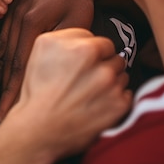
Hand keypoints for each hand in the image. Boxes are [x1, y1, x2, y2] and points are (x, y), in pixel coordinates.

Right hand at [0, 0, 109, 121]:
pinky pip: (2, 36)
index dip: (13, 90)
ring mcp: (13, 13)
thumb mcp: (77, 24)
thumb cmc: (81, 1)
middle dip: (4, 87)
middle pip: (8, 59)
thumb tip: (54, 73)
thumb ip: (62, 48)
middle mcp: (17, 18)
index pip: (20, 64)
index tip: (8, 110)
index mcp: (33, 23)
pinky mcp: (13, 10)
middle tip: (1, 111)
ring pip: (3, 47)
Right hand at [13, 28, 131, 157]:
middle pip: (114, 56)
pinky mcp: (119, 105)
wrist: (39, 127)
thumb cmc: (37, 87)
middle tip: (84, 78)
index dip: (89, 53)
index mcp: (82, 47)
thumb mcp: (41, 48)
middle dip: (103, 65)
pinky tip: (97, 103)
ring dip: (110, 81)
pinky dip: (115, 98)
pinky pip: (126, 93)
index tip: (79, 63)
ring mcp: (111, 84)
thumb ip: (67, 35)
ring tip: (90, 92)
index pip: (100, 41)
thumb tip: (86, 37)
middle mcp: (100, 64)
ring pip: (122, 74)